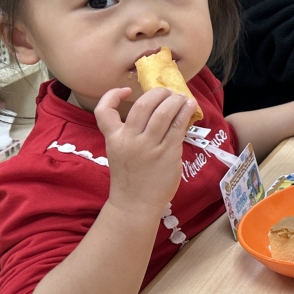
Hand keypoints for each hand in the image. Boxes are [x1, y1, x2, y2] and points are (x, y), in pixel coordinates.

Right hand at [95, 87, 197, 211]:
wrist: (135, 204)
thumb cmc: (130, 177)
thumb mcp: (119, 152)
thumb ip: (131, 133)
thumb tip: (157, 110)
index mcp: (113, 138)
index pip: (103, 111)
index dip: (112, 95)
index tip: (126, 90)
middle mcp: (129, 140)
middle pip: (143, 105)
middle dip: (157, 93)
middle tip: (167, 92)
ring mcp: (149, 147)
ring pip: (163, 113)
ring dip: (175, 100)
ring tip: (182, 98)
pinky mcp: (167, 153)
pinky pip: (177, 127)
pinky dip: (184, 113)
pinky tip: (189, 107)